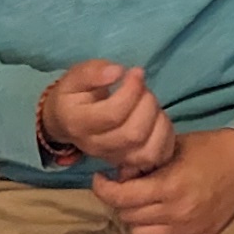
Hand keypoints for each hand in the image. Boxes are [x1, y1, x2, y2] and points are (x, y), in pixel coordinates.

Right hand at [42, 61, 173, 173]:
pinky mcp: (130, 162)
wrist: (68, 120)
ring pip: (148, 152)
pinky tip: (157, 119)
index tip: (136, 72)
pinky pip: (157, 158)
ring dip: (159, 122)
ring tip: (150, 104)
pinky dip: (166, 136)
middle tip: (143, 88)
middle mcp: (95, 146)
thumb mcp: (74, 77)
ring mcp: (114, 158)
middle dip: (147, 104)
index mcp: (78, 124)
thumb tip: (117, 72)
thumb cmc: (76, 94)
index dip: (132, 91)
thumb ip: (92, 72)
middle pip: (133, 134)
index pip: (113, 114)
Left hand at [91, 128, 233, 233]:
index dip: (103, 189)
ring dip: (135, 220)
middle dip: (119, 201)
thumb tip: (119, 176)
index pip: (121, 198)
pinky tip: (159, 216)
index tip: (101, 180)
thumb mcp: (171, 146)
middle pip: (128, 217)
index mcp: (170, 186)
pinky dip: (155, 232)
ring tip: (141, 204)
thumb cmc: (209, 148)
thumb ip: (143, 163)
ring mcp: (189, 228)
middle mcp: (177, 212)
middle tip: (124, 188)